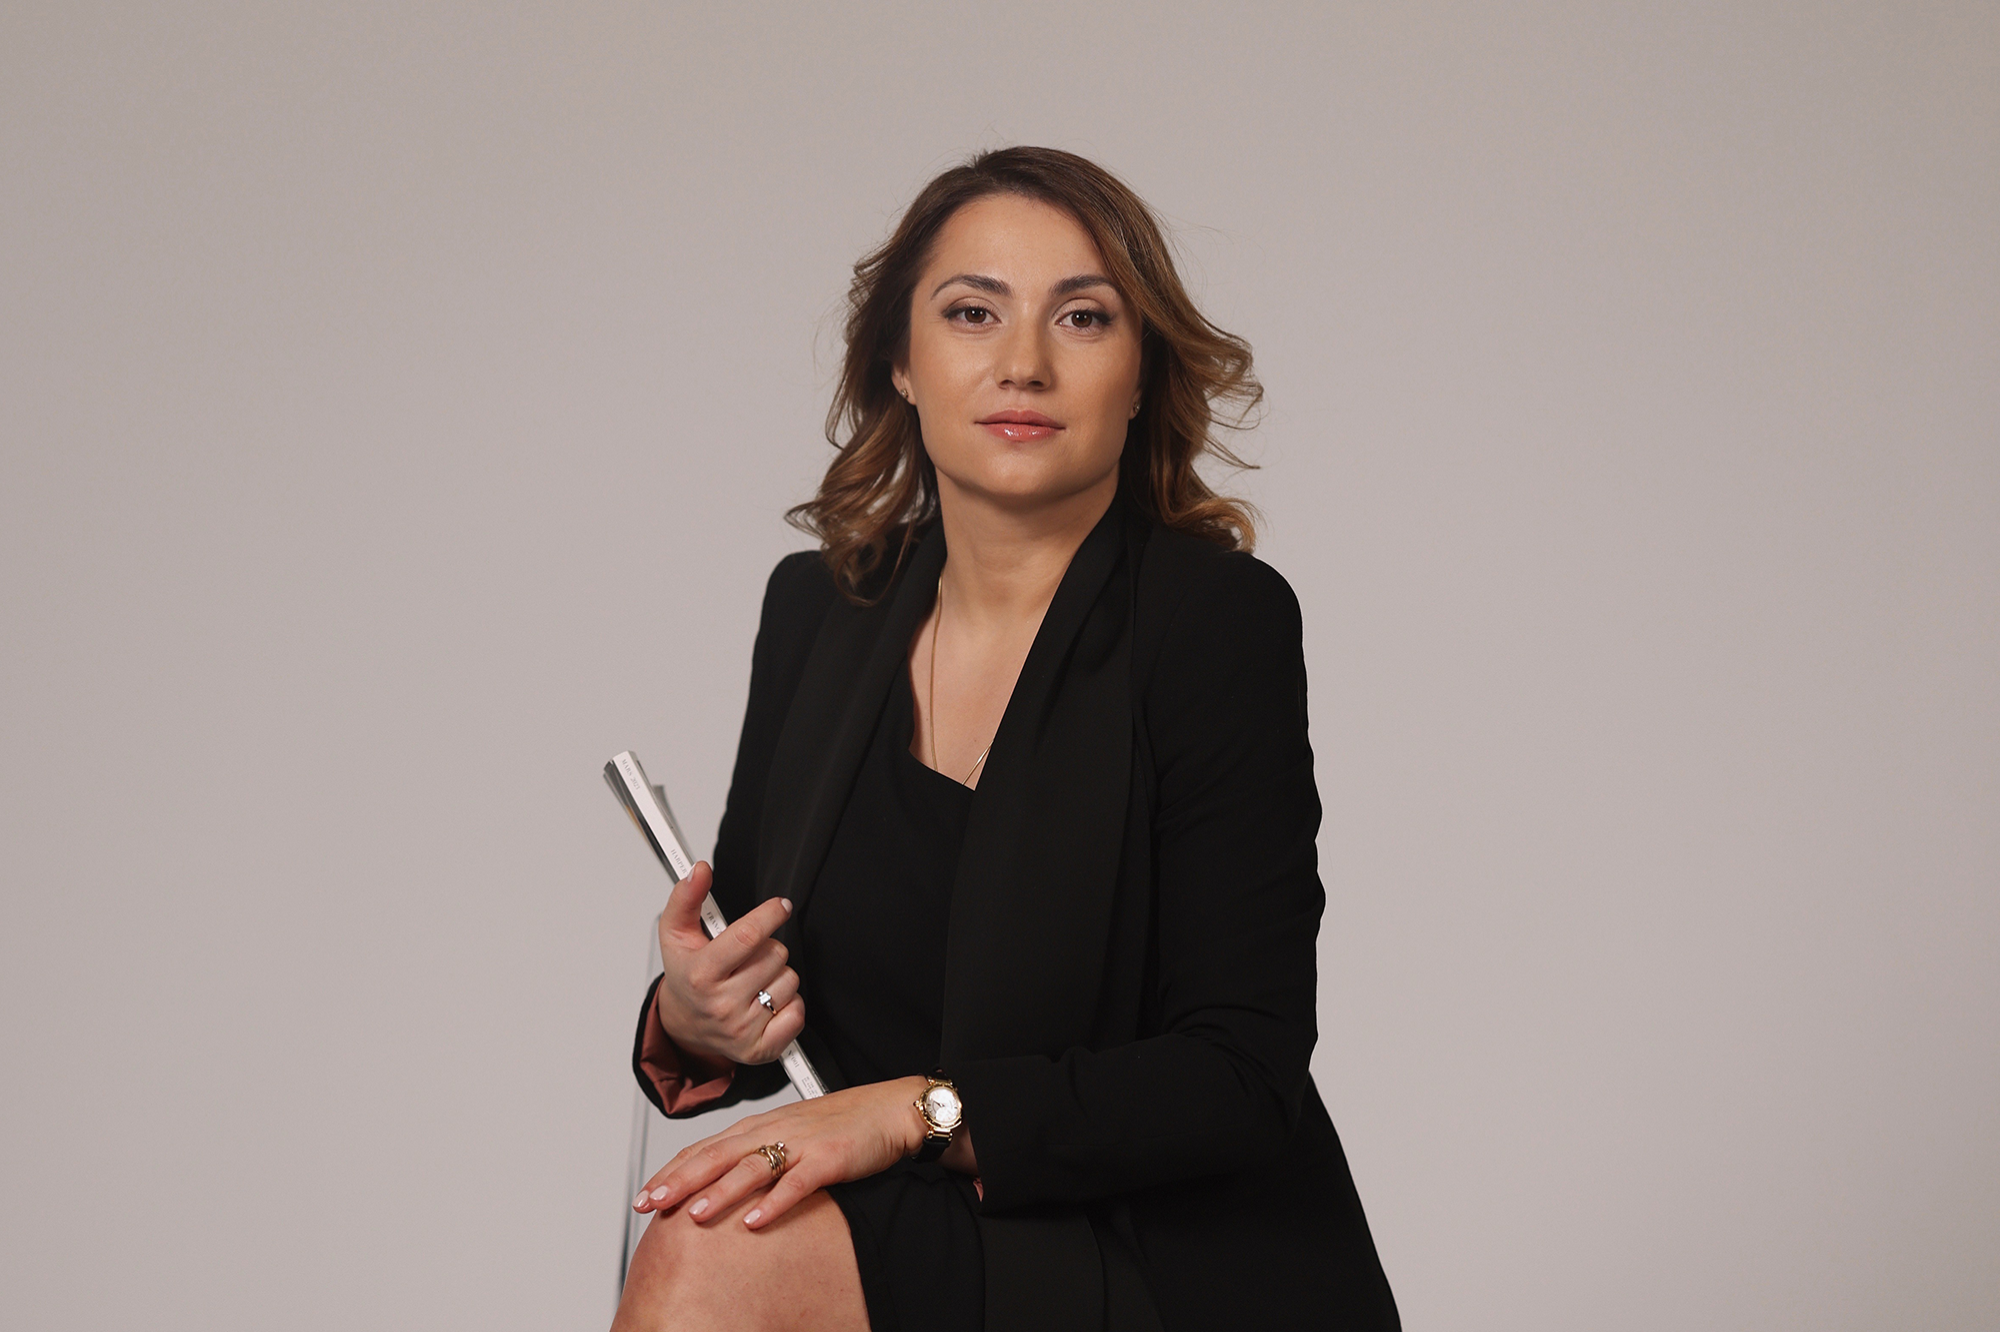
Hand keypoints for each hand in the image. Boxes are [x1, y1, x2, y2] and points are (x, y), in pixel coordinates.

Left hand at [630, 1077, 933, 1229]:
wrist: (890, 1109)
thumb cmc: (842, 1125)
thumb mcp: (790, 1134)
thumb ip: (757, 1154)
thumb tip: (721, 1182)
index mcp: (760, 1125)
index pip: (704, 1147)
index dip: (671, 1170)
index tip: (645, 1193)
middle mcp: (774, 1130)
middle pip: (717, 1155)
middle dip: (680, 1181)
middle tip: (651, 1203)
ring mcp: (801, 1143)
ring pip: (751, 1167)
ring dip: (720, 1192)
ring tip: (694, 1215)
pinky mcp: (829, 1159)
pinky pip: (798, 1182)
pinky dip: (775, 1203)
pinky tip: (756, 1221)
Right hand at [652, 862, 803, 1065]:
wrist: (685, 1025)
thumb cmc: (687, 976)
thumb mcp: (676, 933)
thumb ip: (687, 896)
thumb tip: (700, 870)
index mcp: (701, 974)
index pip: (748, 937)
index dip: (770, 915)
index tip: (781, 906)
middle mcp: (721, 1005)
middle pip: (775, 955)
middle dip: (767, 948)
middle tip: (748, 957)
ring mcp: (741, 1029)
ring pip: (790, 980)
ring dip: (778, 975)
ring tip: (754, 980)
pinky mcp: (760, 1049)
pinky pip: (798, 1012)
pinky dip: (789, 1004)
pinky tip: (766, 1001)